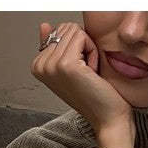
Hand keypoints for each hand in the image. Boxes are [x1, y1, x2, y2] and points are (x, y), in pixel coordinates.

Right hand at [33, 22, 135, 147]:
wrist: (109, 121)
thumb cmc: (97, 99)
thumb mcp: (72, 70)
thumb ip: (57, 47)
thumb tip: (45, 26)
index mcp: (38, 65)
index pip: (58, 31)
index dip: (77, 49)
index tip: (80, 73)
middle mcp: (40, 65)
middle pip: (65, 28)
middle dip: (82, 47)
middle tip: (87, 74)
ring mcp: (51, 65)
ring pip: (74, 31)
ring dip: (89, 50)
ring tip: (89, 74)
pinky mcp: (66, 65)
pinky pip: (83, 37)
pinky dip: (93, 52)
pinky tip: (93, 73)